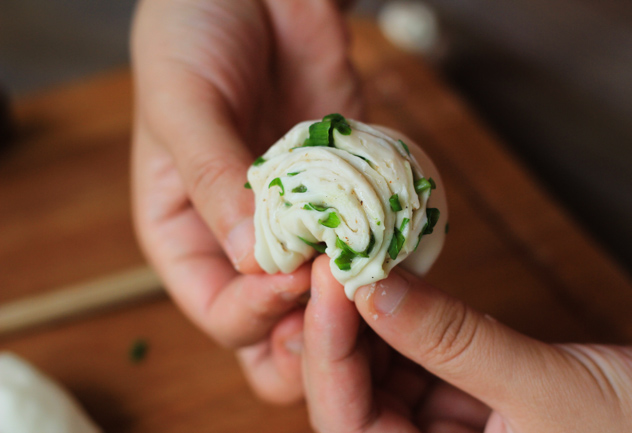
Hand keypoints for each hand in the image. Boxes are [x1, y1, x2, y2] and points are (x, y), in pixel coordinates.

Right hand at [131, 0, 360, 402]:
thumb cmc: (194, 31)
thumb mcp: (183, 102)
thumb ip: (213, 181)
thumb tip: (253, 261)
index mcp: (185, 233)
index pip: (217, 309)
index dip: (254, 311)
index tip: (294, 279)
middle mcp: (240, 238)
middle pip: (274, 322)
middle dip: (307, 329)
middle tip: (343, 311)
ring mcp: (297, 219)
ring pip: (326, 292)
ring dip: (353, 295)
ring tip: (376, 277)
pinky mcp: (342, 190)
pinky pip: (365, 236)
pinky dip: (384, 247)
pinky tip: (399, 241)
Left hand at [303, 255, 631, 431]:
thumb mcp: (544, 388)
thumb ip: (453, 340)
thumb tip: (374, 287)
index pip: (349, 424)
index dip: (330, 350)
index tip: (330, 279)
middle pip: (353, 398)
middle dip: (340, 329)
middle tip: (336, 261)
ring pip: (380, 375)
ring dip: (370, 319)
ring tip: (363, 262)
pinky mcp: (463, 403)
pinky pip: (418, 360)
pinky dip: (407, 320)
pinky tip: (399, 280)